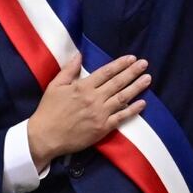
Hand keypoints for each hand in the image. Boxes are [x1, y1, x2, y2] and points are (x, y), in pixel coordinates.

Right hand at [27, 53, 150, 170]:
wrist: (44, 137)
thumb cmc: (49, 110)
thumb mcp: (55, 86)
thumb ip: (69, 70)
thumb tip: (79, 55)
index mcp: (83, 87)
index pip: (106, 72)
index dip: (120, 64)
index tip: (132, 58)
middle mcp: (94, 98)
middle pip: (118, 82)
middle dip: (133, 72)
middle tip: (145, 64)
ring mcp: (100, 114)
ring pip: (123, 98)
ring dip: (136, 87)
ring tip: (148, 79)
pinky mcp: (103, 128)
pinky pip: (121, 118)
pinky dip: (133, 110)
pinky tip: (143, 103)